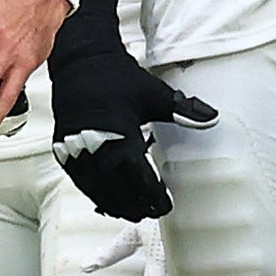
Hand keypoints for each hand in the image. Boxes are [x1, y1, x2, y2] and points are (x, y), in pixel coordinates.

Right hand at [46, 0, 214, 219]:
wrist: (79, 63)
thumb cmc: (114, 77)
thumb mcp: (152, 93)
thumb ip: (182, 109)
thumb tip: (211, 116)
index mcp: (119, 136)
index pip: (140, 180)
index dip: (153, 197)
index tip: (165, 205)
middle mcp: (95, 149)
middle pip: (119, 193)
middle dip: (137, 206)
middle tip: (153, 212)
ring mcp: (77, 152)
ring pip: (98, 192)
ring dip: (117, 205)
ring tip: (134, 210)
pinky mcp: (64, 152)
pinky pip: (82, 183)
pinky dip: (97, 195)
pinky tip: (108, 200)